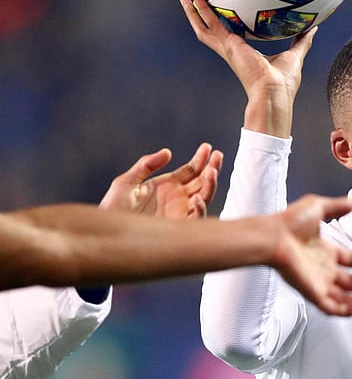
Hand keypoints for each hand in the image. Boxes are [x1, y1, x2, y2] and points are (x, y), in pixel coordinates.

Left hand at [99, 143, 223, 218]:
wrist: (106, 231)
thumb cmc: (113, 208)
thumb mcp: (126, 182)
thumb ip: (146, 165)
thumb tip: (168, 152)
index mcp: (168, 186)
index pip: (191, 170)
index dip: (201, 159)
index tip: (208, 147)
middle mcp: (178, 198)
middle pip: (202, 181)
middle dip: (212, 168)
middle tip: (218, 155)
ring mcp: (179, 212)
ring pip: (204, 196)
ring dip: (210, 184)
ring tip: (211, 172)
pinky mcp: (178, 227)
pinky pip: (195, 218)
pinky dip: (199, 208)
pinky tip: (196, 198)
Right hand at [180, 0, 315, 136]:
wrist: (275, 93)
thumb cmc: (284, 82)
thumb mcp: (295, 55)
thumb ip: (302, 41)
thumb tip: (313, 28)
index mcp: (244, 53)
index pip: (228, 35)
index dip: (221, 24)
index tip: (218, 10)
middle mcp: (232, 50)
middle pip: (210, 30)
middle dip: (200, 16)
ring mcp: (228, 48)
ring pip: (204, 26)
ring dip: (193, 11)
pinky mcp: (228, 44)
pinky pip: (210, 22)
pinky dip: (200, 10)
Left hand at [272, 194, 351, 315]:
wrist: (273, 237)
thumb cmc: (290, 222)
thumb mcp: (318, 207)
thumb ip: (338, 206)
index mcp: (326, 253)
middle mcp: (324, 270)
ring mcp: (319, 283)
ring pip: (347, 298)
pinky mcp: (313, 293)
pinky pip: (333, 308)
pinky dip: (349, 309)